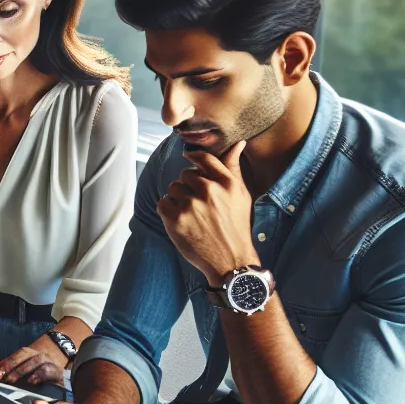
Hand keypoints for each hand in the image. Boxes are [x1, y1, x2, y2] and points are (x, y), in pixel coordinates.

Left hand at [0, 334, 66, 384]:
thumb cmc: (43, 349)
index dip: (6, 365)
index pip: (16, 357)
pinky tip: (36, 382)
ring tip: (21, 381)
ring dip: (29, 373)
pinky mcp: (59, 370)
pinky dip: (44, 377)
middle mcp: (40, 355)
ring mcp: (50, 362)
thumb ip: (13, 360)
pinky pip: (52, 373)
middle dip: (14, 371)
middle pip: (26, 362)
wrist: (65, 341)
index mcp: (30, 350)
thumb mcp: (28, 351)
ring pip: (39, 367)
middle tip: (5, 379)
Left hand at [157, 140, 259, 284]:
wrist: (231, 260)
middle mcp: (209, 191)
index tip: (188, 158)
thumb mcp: (241, 195)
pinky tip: (182, 221)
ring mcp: (190, 206)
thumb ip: (233, 168)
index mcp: (227, 183)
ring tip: (191, 214)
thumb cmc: (236, 226)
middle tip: (198, 203)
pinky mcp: (175, 220)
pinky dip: (168, 210)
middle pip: (185, 174)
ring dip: (178, 198)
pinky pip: (162, 202)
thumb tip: (238, 143)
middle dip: (188, 185)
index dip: (193, 157)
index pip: (204, 158)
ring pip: (173, 188)